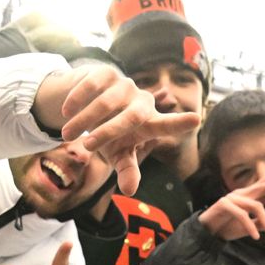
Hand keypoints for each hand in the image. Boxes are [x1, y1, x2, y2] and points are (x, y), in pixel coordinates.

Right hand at [42, 65, 199, 196]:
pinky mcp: (107, 72)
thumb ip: (127, 170)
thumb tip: (130, 191)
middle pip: (130, 118)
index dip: (180, 123)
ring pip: (105, 104)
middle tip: (87, 147)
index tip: (197, 118)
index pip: (166, 124)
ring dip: (83, 122)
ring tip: (67, 136)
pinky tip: (67, 112)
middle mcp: (142, 101)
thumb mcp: (118, 154)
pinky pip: (91, 87)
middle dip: (106, 134)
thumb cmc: (110, 133)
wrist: (90, 103)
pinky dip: (76, 101)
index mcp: (149, 123)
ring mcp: (126, 85)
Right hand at [198, 174, 264, 241]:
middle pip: (263, 185)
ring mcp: (232, 198)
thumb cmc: (227, 227)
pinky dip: (250, 226)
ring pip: (256, 206)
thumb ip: (260, 223)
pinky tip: (256, 237)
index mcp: (247, 197)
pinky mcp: (224, 205)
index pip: (264, 185)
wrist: (207, 232)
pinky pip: (242, 215)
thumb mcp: (248, 227)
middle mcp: (241, 194)